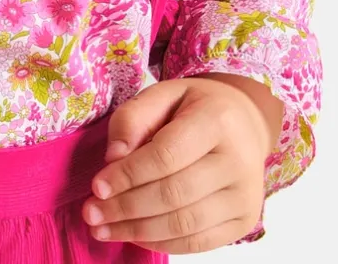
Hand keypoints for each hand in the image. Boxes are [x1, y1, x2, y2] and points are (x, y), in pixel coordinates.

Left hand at [80, 76, 276, 252]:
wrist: (245, 123)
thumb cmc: (194, 107)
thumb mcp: (162, 94)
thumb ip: (133, 119)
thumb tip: (113, 159)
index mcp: (217, 120)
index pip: (167, 154)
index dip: (128, 174)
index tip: (96, 186)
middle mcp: (239, 161)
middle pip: (174, 194)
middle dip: (126, 207)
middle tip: (91, 214)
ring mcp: (245, 196)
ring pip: (185, 224)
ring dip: (138, 231)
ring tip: (104, 229)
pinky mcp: (245, 221)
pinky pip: (199, 242)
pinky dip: (162, 242)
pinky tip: (134, 236)